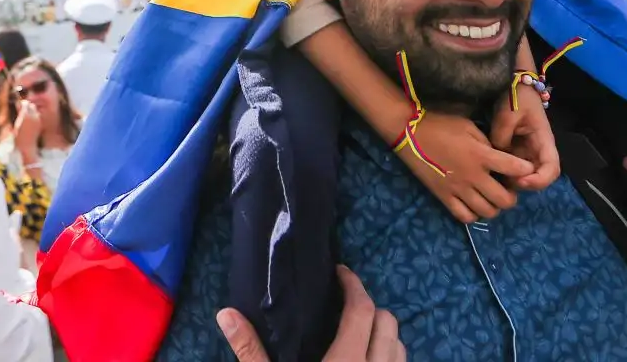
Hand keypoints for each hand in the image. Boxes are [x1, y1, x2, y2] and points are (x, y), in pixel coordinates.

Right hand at [12, 100, 41, 159]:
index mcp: (26, 116)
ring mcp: (38, 120)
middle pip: (31, 105)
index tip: (18, 104)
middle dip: (27, 106)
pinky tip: (28, 121)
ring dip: (30, 111)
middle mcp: (33, 116)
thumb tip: (18, 105)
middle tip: (21, 109)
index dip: (21, 104)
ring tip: (25, 116)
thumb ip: (18, 114)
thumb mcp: (16, 125)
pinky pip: (37, 116)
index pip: (25, 104)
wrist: (28, 146)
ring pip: (35, 110)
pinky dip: (33, 116)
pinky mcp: (40, 124)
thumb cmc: (19, 137)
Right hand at [218, 266, 403, 361]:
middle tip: (344, 305)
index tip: (340, 273)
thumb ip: (250, 351)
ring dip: (384, 334)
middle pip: (389, 324)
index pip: (362, 311)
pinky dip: (389, 359)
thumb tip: (226, 313)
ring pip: (400, 349)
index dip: (354, 286)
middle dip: (370, 307)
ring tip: (357, 334)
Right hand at [404, 113, 532, 223]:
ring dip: (494, 207)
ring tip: (491, 198)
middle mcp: (473, 176)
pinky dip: (474, 214)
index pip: (514, 168)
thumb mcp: (468, 126)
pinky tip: (474, 204)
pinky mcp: (444, 196)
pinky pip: (464, 216)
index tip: (526, 169)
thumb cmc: (440, 123)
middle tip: (508, 189)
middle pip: (504, 200)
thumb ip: (486, 143)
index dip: (525, 170)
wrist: (409, 132)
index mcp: (481, 155)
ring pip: (487, 212)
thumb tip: (498, 156)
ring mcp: (458, 189)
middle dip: (512, 196)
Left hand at [488, 83, 559, 192]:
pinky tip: (490, 169)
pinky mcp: (515, 151)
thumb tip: (496, 154)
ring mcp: (527, 152)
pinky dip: (504, 172)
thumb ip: (502, 136)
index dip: (539, 180)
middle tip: (501, 180)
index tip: (520, 181)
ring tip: (493, 176)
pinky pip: (512, 167)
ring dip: (511, 180)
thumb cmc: (515, 96)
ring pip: (524, 175)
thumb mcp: (508, 113)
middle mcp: (538, 150)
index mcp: (544, 140)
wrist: (513, 83)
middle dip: (522, 184)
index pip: (551, 169)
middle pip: (538, 177)